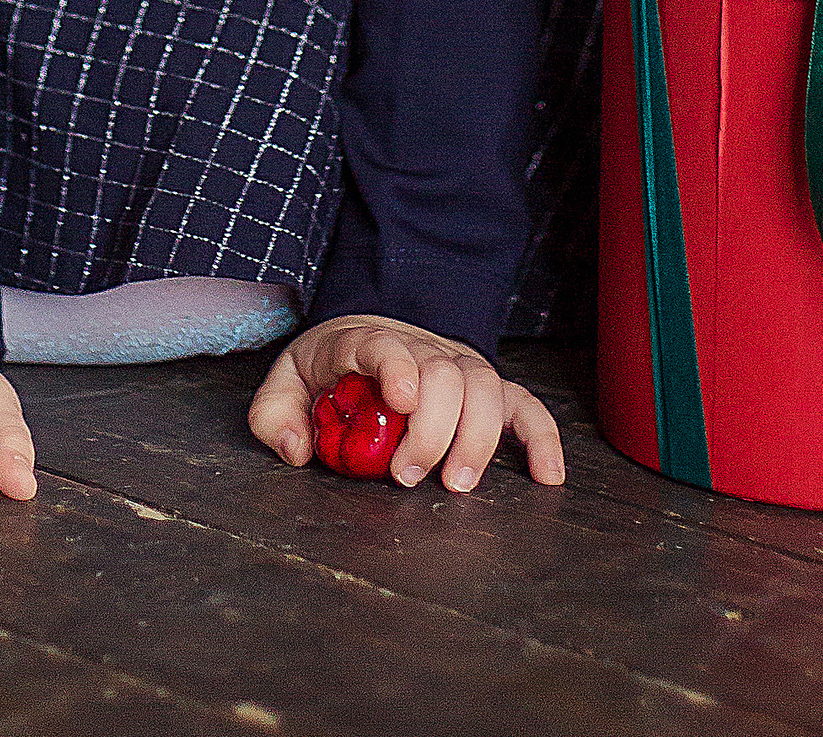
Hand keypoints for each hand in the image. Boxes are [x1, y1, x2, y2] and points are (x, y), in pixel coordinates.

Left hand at [248, 315, 564, 493]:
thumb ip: (274, 416)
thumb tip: (297, 450)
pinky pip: (524, 406)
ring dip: (477, 438)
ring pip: (484, 387)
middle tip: (406, 476)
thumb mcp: (284, 385)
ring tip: (456, 484)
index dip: (397, 366)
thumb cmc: (328, 371)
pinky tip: (547, 475)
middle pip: (444, 375)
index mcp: (364, 344)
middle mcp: (420, 349)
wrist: (365, 339)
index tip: (401, 398)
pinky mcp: (485, 391)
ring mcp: (457, 366)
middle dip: (432, 430)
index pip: (385, 344)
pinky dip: (542, 437)